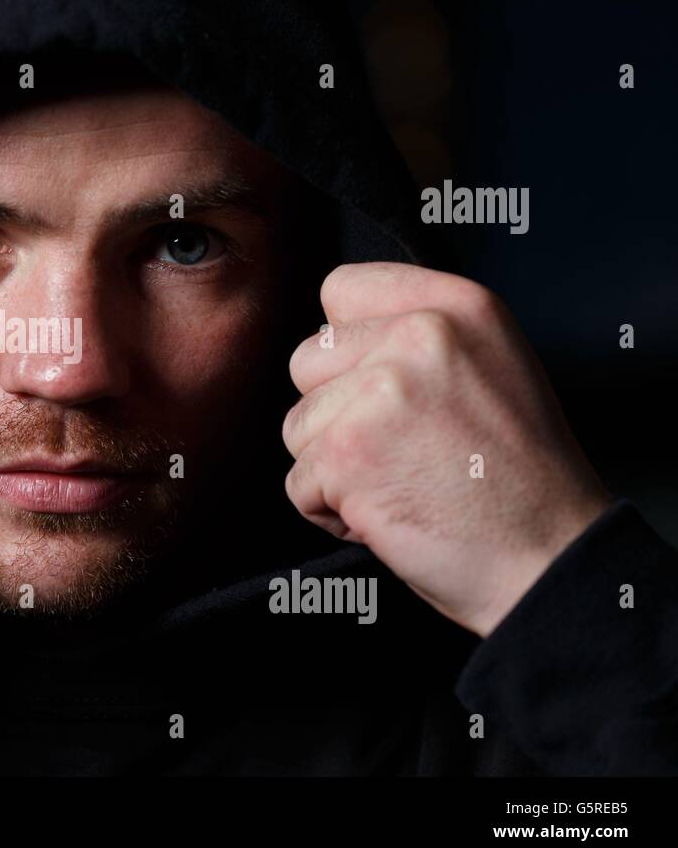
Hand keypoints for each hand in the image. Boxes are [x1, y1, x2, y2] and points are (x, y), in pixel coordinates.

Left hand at [283, 262, 610, 636]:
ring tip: (401, 481)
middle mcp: (419, 334)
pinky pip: (297, 483)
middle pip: (307, 361)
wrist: (551, 558)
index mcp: (457, 306)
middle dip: (335, 413)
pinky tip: (389, 513)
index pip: (342, 289)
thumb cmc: (520, 479)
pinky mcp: (347, 452)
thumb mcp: (490, 366)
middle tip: (400, 448)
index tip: (376, 383)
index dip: (346, 346)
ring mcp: (379, 391)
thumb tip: (335, 333)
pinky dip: (330, 512)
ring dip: (333, 466)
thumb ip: (416, 337)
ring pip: (298, 425)